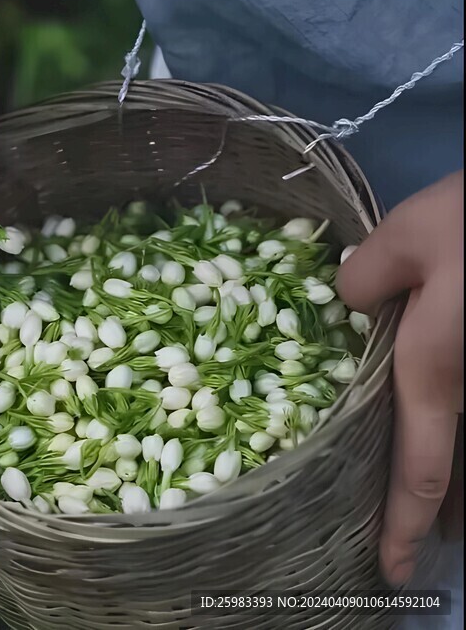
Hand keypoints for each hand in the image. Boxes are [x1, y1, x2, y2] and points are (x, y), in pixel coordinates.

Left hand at [338, 170, 463, 584]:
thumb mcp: (408, 235)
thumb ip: (365, 277)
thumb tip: (348, 301)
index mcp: (437, 371)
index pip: (419, 467)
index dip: (406, 524)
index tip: (397, 568)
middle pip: (465, 473)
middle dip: (447, 513)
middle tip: (428, 543)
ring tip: (454, 511)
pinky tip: (461, 420)